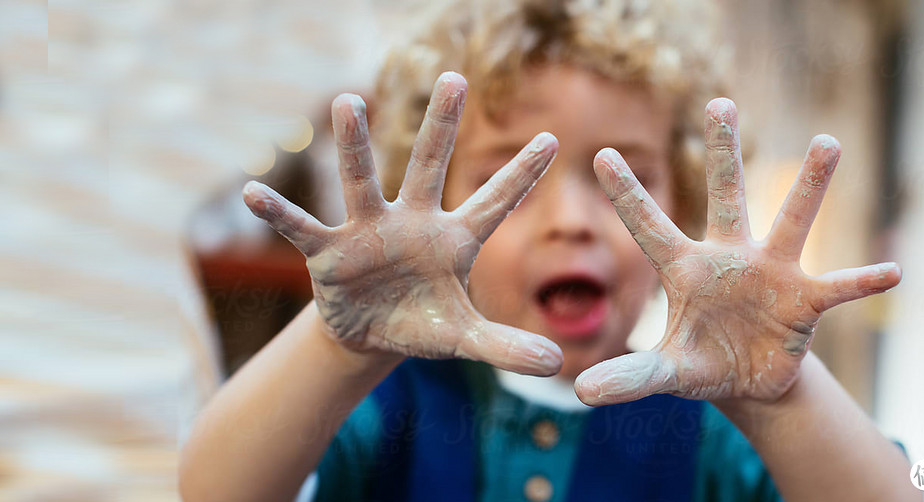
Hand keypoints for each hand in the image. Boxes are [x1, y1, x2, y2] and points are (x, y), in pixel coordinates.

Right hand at [242, 72, 562, 375]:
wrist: (371, 336)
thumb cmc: (422, 324)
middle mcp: (412, 222)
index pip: (494, 203)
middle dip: (441, 125)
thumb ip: (505, 346)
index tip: (555, 140)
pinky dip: (279, 213)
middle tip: (455, 78)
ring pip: (362, 181)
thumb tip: (555, 362)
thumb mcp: (464, 338)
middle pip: (428, 165)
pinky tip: (252, 193)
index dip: (522, 175)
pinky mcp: (330, 252)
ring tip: (346, 102)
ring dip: (353, 145)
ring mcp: (368, 231)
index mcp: (453, 239)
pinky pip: (302, 228)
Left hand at [575, 98, 900, 404]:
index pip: (649, 226)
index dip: (626, 194)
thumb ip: (630, 376)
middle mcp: (729, 258)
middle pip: (725, 196)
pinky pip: (836, 287)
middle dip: (722, 152)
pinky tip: (891, 272)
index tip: (599, 155)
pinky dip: (862, 282)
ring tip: (827, 142)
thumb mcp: (666, 372)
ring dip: (809, 186)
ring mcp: (771, 273)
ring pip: (791, 220)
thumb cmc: (702, 363)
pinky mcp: (804, 301)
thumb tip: (582, 392)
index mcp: (686, 269)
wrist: (750, 380)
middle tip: (720, 102)